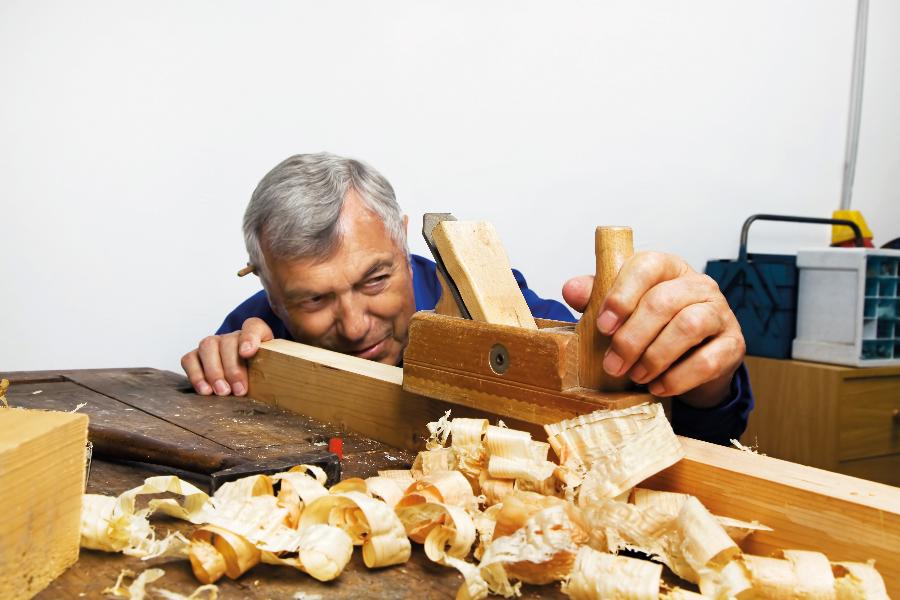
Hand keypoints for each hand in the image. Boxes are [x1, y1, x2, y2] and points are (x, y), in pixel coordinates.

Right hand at [180, 317, 273, 396]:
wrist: (246, 382)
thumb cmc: (261, 376)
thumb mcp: (273, 371)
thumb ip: (279, 369)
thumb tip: (286, 378)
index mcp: (255, 335)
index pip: (253, 327)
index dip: (250, 338)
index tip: (247, 353)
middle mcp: (232, 337)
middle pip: (228, 341)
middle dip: (232, 368)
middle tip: (238, 391)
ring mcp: (213, 344)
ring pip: (207, 346)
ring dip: (214, 372)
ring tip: (222, 392)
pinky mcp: (196, 356)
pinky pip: (189, 359)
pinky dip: (195, 375)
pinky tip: (205, 390)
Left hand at [562, 252, 744, 407]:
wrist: (693, 362)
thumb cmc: (652, 329)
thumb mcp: (621, 310)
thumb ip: (596, 297)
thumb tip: (571, 289)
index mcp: (667, 268)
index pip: (647, 266)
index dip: (622, 295)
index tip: (602, 326)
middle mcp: (697, 285)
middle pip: (664, 301)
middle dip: (632, 337)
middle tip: (612, 365)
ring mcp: (720, 313)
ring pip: (689, 326)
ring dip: (655, 356)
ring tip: (636, 376)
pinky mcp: (733, 345)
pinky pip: (708, 360)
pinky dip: (678, 377)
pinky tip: (659, 387)